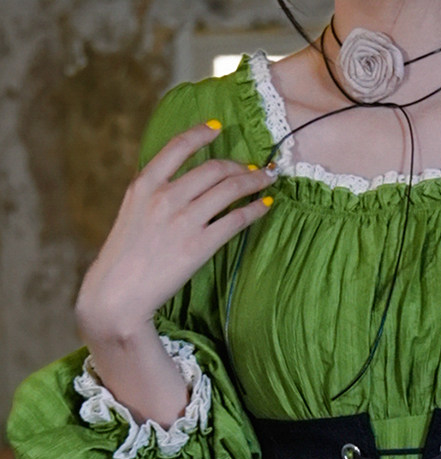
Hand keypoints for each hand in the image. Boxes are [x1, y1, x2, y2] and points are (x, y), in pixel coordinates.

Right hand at [76, 120, 274, 337]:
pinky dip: (255, 209)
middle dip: (240, 165)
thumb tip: (184, 183)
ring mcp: (184, 220)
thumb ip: (154, 193)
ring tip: (267, 179)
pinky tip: (265, 205)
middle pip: (213, 168)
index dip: (201, 133)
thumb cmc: (125, 256)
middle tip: (255, 167)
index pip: (177, 146)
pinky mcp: (199, 245)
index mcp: (144, 184)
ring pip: (229, 189)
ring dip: (254, 181)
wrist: (118, 292)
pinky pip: (236, 220)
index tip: (219, 128)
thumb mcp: (132, 212)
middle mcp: (164, 197)